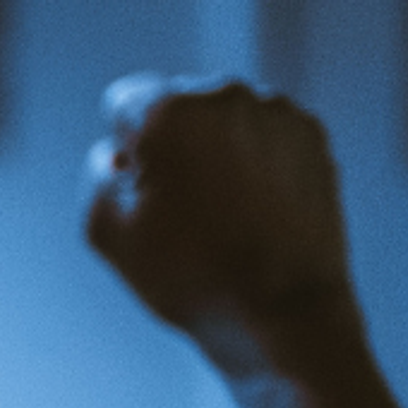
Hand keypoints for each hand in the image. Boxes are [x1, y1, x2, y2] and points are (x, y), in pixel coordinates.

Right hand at [83, 76, 357, 372]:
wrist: (285, 311)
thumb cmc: (196, 278)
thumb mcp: (108, 235)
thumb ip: (96, 177)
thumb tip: (117, 156)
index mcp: (169, 111)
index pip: (124, 104)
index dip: (124, 151)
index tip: (141, 191)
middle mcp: (226, 95)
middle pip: (178, 107)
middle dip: (173, 147)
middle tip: (183, 210)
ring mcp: (276, 113)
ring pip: (224, 120)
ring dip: (215, 153)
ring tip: (223, 215)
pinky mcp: (311, 136)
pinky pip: (265, 135)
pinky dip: (256, 162)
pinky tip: (255, 211)